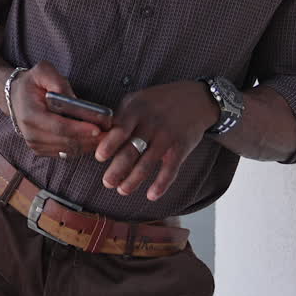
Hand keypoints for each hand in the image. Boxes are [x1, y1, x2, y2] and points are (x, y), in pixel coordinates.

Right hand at [10, 62, 104, 158]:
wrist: (15, 97)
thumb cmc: (31, 83)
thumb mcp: (42, 71)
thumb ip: (57, 81)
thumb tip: (73, 99)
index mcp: (30, 115)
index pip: (58, 126)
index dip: (79, 129)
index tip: (97, 128)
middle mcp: (31, 134)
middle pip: (65, 141)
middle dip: (89, 139)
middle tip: (110, 135)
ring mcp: (35, 145)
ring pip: (67, 150)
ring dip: (87, 146)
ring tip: (105, 138)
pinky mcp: (41, 150)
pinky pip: (64, 153)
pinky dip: (80, 148)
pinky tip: (92, 140)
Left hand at [95, 81, 218, 200]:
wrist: (196, 99)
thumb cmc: (160, 101)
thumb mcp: (139, 100)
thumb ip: (122, 116)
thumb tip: (101, 136)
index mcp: (137, 110)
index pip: (120, 129)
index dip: (108, 145)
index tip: (99, 157)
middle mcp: (151, 124)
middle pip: (131, 150)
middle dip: (117, 170)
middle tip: (107, 182)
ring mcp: (167, 136)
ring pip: (147, 163)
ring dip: (133, 180)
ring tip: (122, 190)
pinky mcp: (181, 148)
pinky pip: (170, 170)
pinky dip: (161, 185)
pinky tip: (151, 195)